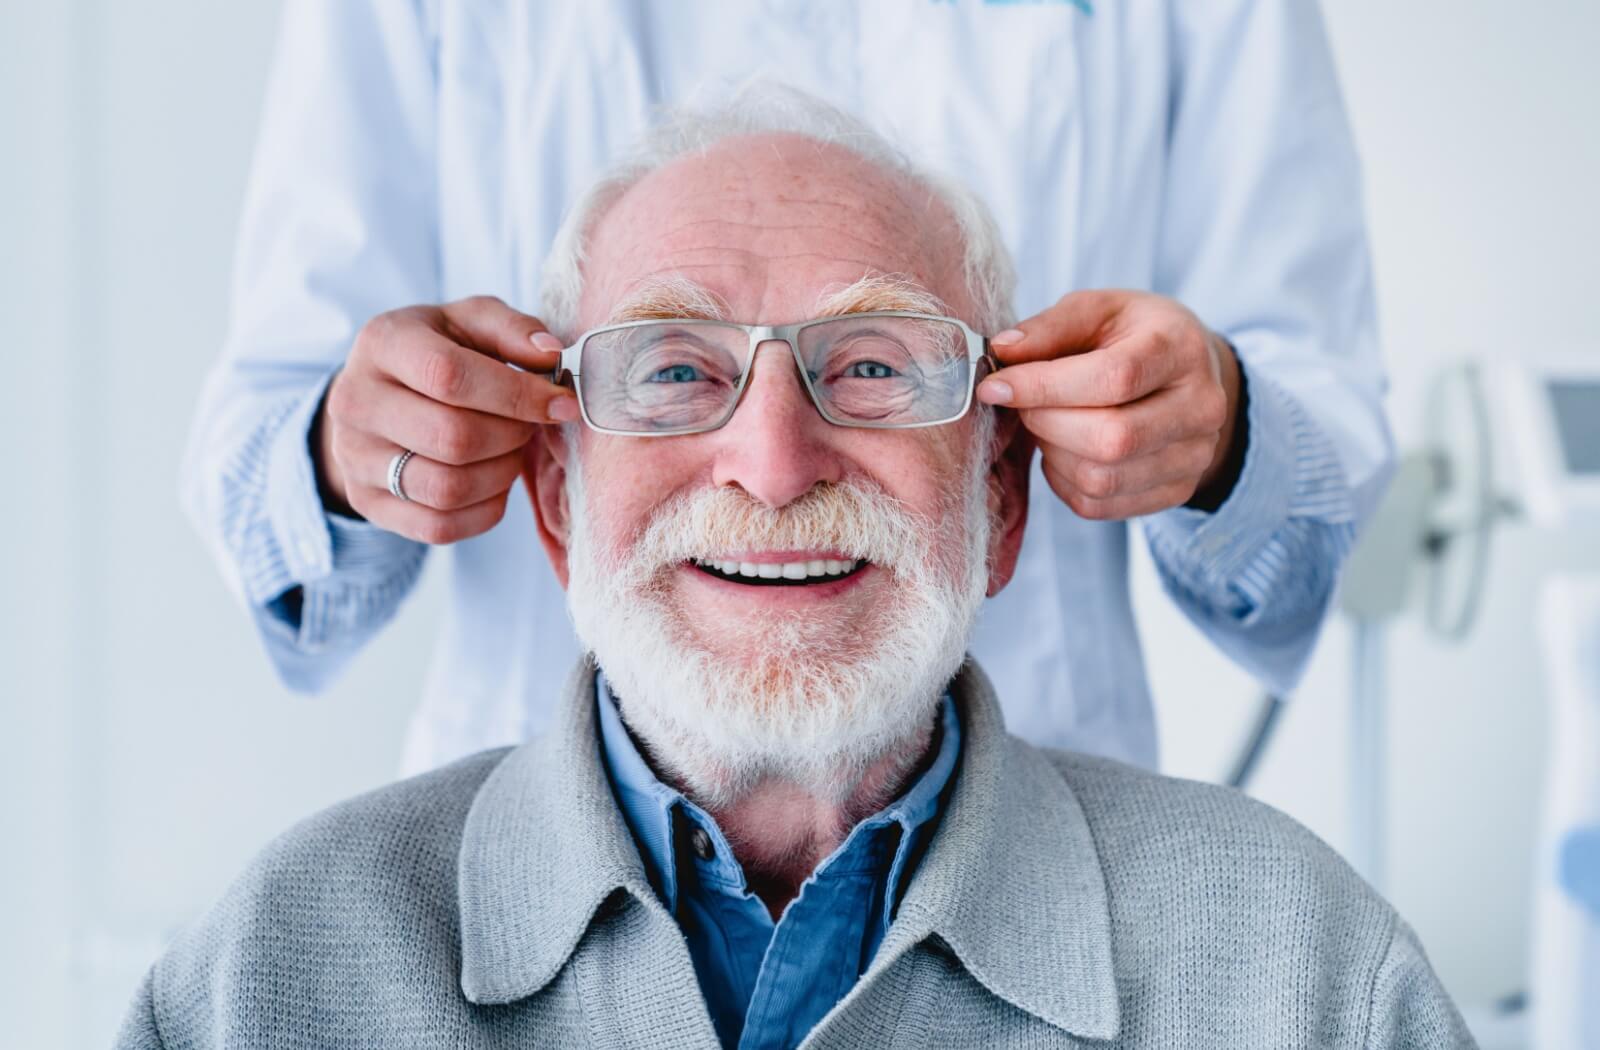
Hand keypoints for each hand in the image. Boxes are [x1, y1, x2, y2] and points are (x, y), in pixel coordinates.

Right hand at [315, 295, 577, 543]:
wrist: (375, 396)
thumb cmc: (436, 353)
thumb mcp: (469, 324)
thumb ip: (512, 329)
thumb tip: (550, 356)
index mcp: (382, 344)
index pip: (450, 376)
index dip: (517, 394)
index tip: (561, 403)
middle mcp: (356, 402)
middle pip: (452, 437)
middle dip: (512, 435)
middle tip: (529, 425)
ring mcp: (355, 458)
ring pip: (447, 488)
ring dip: (501, 473)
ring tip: (510, 449)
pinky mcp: (368, 503)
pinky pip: (440, 526)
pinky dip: (483, 509)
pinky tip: (492, 480)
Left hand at [975, 290, 1242, 519]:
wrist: (1189, 375)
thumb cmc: (1134, 337)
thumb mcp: (1098, 311)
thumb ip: (1050, 328)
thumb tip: (1003, 351)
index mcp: (1181, 349)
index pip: (1114, 378)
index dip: (1045, 386)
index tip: (996, 386)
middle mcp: (1201, 407)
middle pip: (1112, 438)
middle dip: (1047, 423)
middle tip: (1024, 406)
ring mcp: (1195, 456)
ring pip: (1101, 479)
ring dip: (1053, 454)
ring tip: (1048, 425)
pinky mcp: (1177, 491)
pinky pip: (1099, 504)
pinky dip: (1064, 481)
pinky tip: (1065, 450)